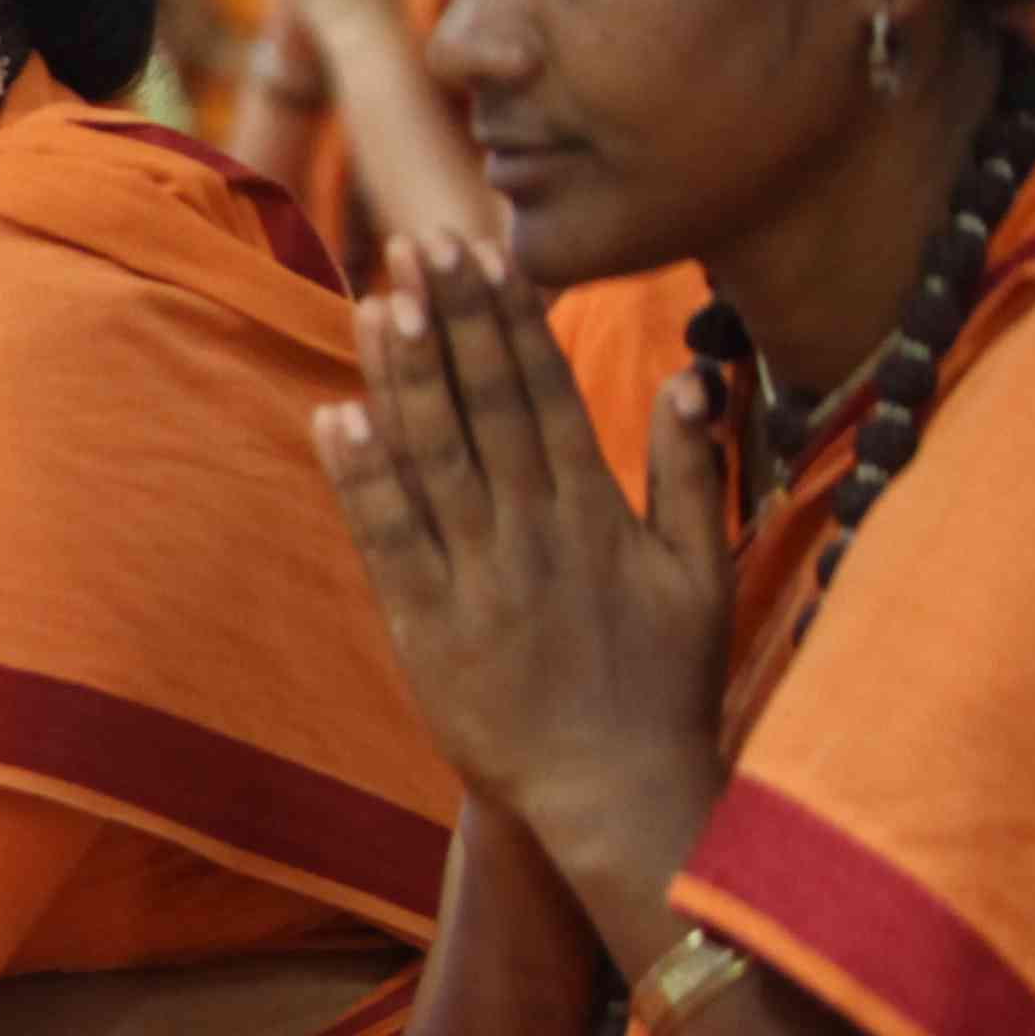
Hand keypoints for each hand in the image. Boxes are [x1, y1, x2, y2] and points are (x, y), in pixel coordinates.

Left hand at [313, 237, 729, 895]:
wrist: (616, 794)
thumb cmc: (663, 683)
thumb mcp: (700, 573)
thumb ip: (688, 470)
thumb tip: (692, 375)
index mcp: (596, 513)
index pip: (545, 392)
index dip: (511, 317)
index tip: (486, 249)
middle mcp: (534, 534)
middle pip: (483, 408)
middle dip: (452, 321)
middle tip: (420, 241)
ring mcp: (476, 579)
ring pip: (431, 459)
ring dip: (402, 379)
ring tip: (377, 302)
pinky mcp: (426, 627)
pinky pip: (387, 539)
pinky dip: (360, 478)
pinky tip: (334, 417)